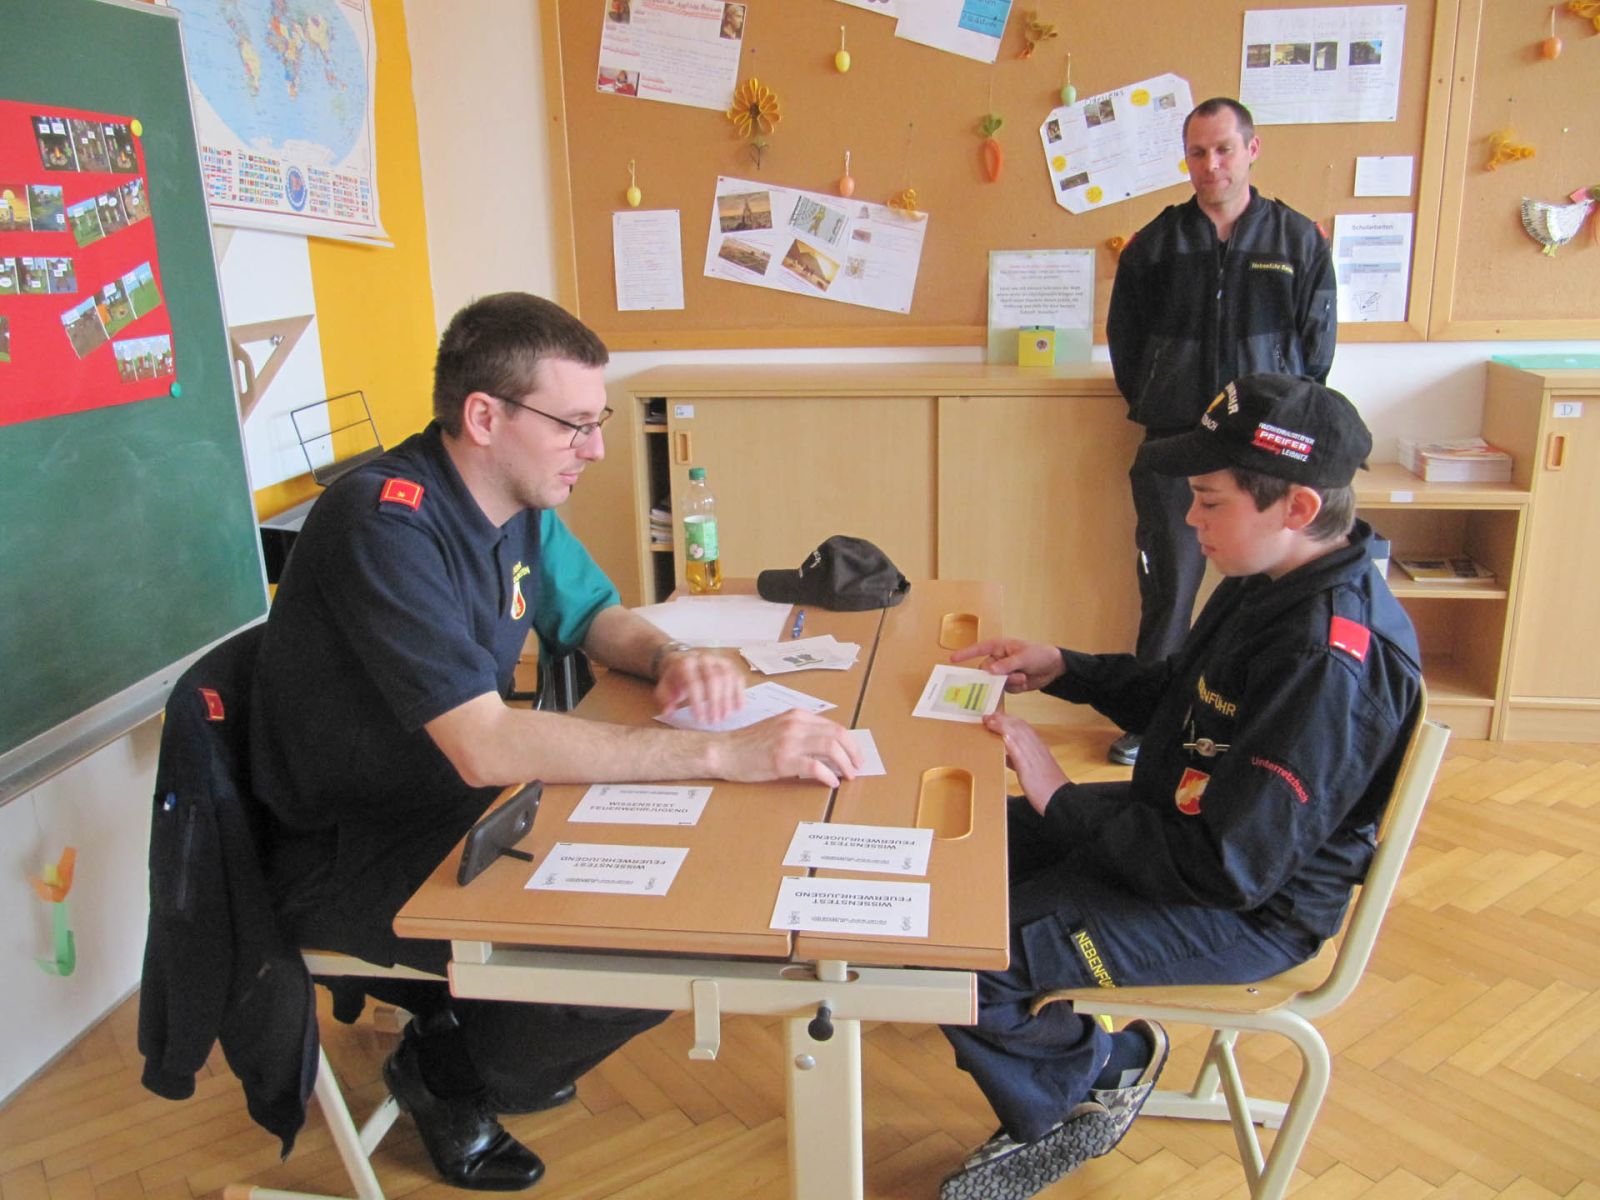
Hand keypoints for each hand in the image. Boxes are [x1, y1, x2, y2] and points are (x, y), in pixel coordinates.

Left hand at [654, 649, 743, 724]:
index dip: (697, 702)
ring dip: (728, 699)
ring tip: (724, 716)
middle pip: (713, 679)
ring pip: (727, 677)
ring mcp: (718, 660)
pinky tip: (739, 707)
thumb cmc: (674, 678)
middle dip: (715, 702)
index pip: (693, 682)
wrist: (682, 659)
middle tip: (714, 720)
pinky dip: (739, 692)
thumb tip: (669, 711)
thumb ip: (665, 699)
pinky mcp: (729, 664)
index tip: (699, 719)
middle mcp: (703, 659)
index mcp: (686, 663)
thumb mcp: (664, 687)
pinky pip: (737, 677)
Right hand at [717, 709, 862, 787]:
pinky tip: (831, 782)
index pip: (834, 726)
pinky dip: (828, 775)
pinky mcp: (782, 759)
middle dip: (853, 752)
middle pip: (837, 734)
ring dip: (845, 763)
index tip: (855, 756)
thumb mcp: (778, 728)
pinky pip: (814, 766)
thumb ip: (801, 732)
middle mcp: (795, 724)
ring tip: (848, 775)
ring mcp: (788, 741)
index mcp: (796, 715)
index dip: (850, 742)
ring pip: (830, 748)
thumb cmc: (748, 744)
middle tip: (857, 767)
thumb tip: (827, 747)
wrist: (723, 751)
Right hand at [951, 637, 1064, 692]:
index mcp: (999, 647)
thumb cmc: (1039, 654)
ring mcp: (1003, 672)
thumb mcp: (1024, 657)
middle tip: (1011, 676)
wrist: (1054, 667)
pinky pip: (1005, 689)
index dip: (965, 654)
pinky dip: (1014, 687)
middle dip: (998, 676)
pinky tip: (1025, 681)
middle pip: (986, 671)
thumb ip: (1007, 664)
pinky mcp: (1009, 683)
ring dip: (1009, 682)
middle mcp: (998, 660)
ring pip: (996, 682)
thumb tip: (990, 670)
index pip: (978, 649)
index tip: (952, 659)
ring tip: (1023, 677)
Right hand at [983, 713, 1067, 813]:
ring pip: (1023, 734)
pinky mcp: (1039, 761)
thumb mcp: (1026, 771)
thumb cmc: (1041, 789)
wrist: (1059, 801)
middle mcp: (1035, 746)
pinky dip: (1014, 740)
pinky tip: (1008, 748)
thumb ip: (1016, 751)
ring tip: (996, 725)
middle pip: (1019, 727)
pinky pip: (1024, 745)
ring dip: (1009, 726)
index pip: (1013, 728)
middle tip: (988, 718)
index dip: (999, 722)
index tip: (985, 720)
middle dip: (1003, 720)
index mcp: (1030, 747)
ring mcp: (1038, 753)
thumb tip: (1005, 734)